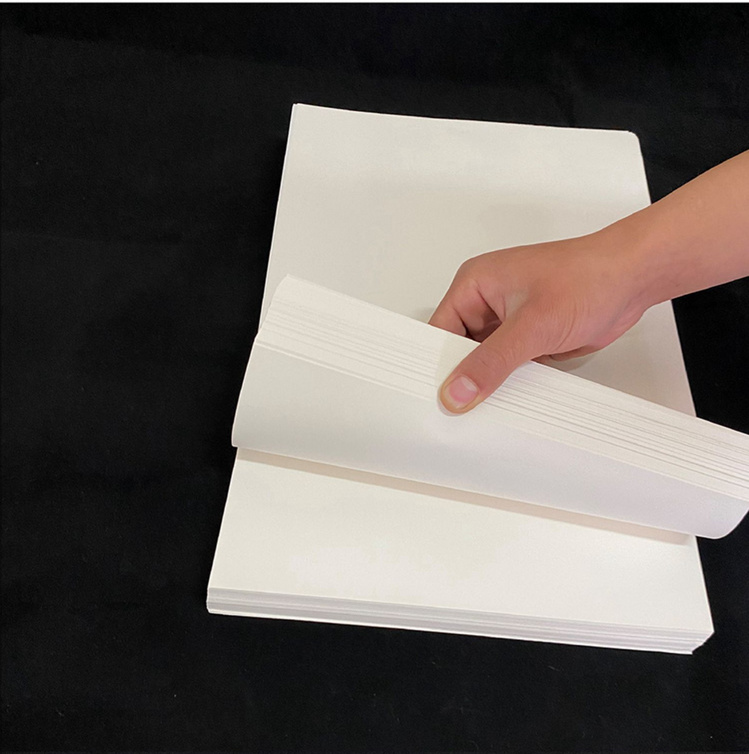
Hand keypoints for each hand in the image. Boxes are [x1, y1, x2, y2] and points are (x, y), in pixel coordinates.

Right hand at [429, 228, 647, 412]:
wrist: (633, 279)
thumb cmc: (588, 277)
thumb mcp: (531, 326)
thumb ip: (491, 362)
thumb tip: (456, 390)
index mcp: (475, 284)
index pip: (439, 330)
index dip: (436, 363)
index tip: (436, 394)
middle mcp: (487, 301)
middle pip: (459, 348)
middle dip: (464, 375)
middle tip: (461, 406)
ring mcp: (509, 320)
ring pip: (485, 360)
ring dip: (490, 380)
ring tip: (489, 403)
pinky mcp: (528, 337)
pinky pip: (508, 366)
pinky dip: (510, 382)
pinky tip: (512, 398)